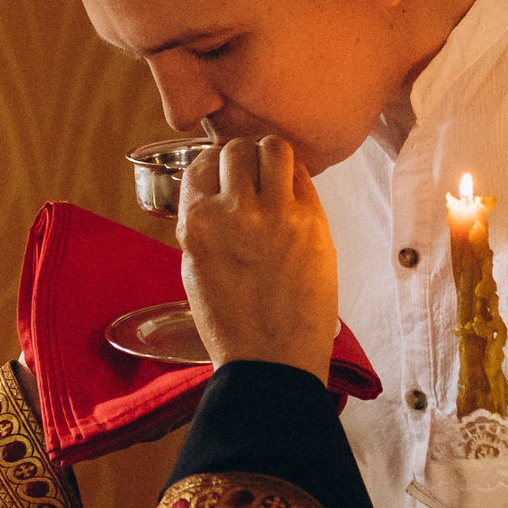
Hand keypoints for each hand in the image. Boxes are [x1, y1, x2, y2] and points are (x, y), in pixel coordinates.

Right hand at [178, 135, 338, 383]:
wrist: (271, 360)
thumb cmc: (232, 323)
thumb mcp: (195, 270)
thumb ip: (202, 225)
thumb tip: (215, 195)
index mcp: (196, 223)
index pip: (202, 162)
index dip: (216, 164)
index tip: (226, 174)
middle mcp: (231, 210)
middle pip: (237, 148)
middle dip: (244, 157)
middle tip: (254, 175)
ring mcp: (274, 213)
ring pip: (273, 148)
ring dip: (273, 157)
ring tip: (277, 177)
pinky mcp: (311, 222)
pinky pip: (303, 175)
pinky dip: (298, 178)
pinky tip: (295, 197)